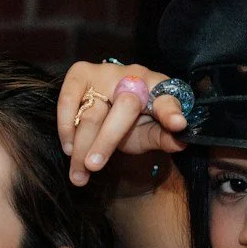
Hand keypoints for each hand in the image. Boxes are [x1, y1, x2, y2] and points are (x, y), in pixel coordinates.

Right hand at [57, 60, 187, 186]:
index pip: (168, 100)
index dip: (171, 112)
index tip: (178, 125)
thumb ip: (164, 138)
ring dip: (81, 146)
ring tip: (79, 175)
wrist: (114, 103)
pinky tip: (68, 148)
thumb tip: (180, 143)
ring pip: (92, 111)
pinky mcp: (81, 73)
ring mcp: (106, 72)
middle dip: (106, 140)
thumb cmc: (137, 120)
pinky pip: (68, 99)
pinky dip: (66, 126)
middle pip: (123, 107)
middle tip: (93, 167)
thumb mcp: (152, 133)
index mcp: (158, 89)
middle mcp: (133, 76)